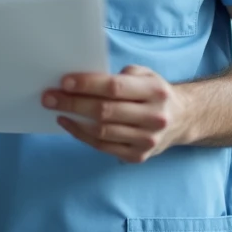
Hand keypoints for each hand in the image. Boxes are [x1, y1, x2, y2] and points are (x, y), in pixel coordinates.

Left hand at [44, 65, 188, 163]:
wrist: (182, 119)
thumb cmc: (154, 93)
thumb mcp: (146, 74)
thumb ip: (121, 75)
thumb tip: (85, 80)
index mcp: (155, 91)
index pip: (115, 87)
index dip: (87, 84)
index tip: (64, 82)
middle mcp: (154, 117)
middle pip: (105, 111)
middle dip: (73, 103)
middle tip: (49, 96)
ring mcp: (146, 140)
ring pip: (102, 131)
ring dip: (74, 120)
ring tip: (56, 109)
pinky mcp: (138, 156)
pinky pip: (103, 146)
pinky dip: (81, 135)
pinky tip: (69, 123)